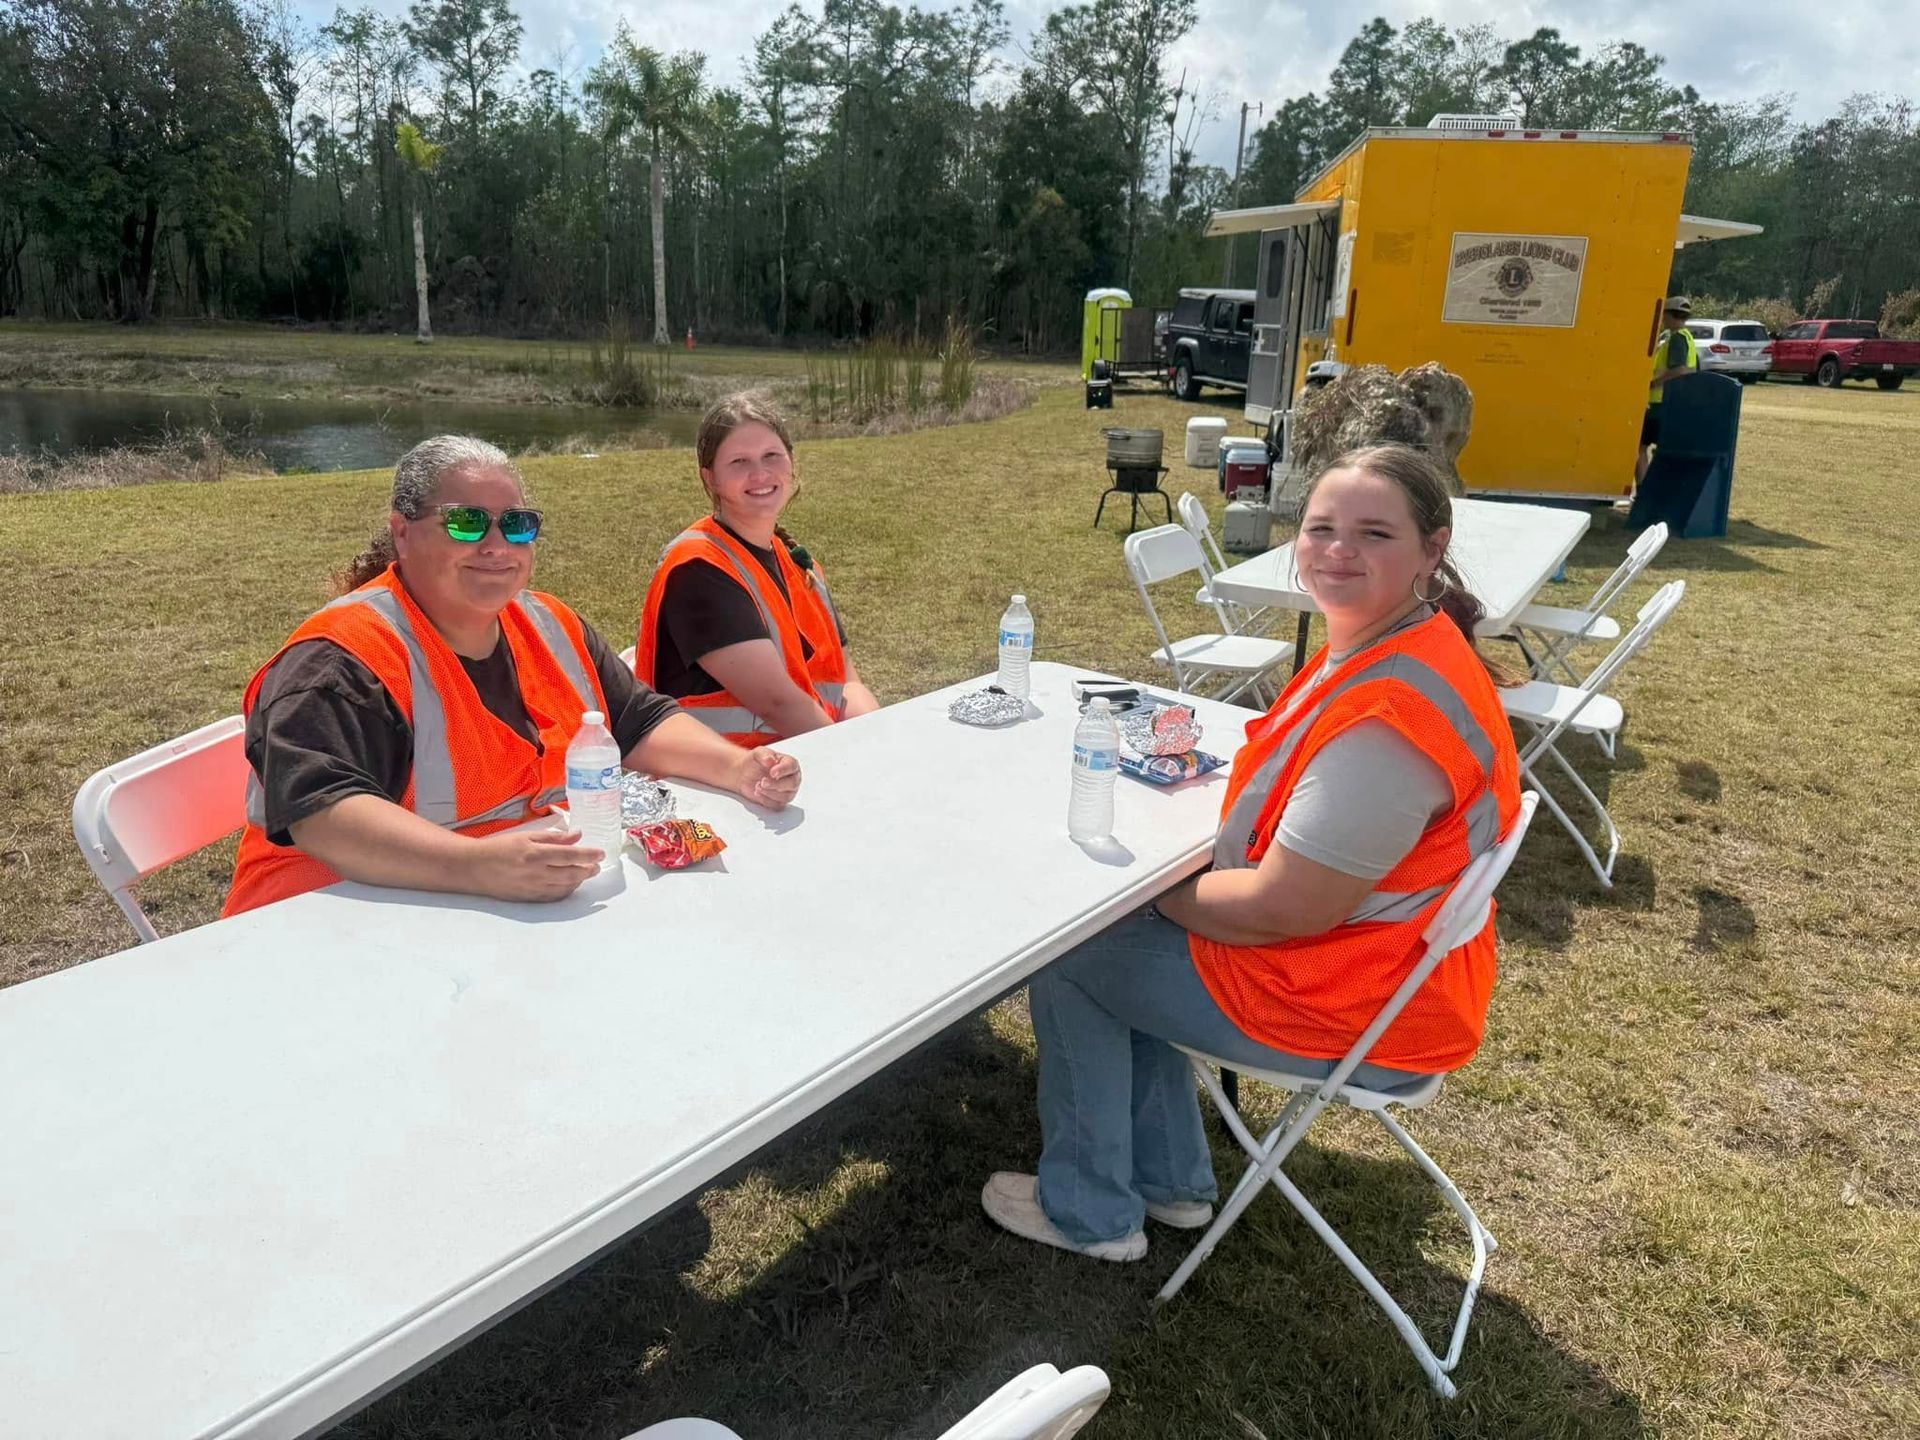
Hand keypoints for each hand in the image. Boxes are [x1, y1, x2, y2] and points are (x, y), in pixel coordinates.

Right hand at [472, 827, 605, 900]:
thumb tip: (577, 834)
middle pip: (572, 874)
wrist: (476, 868)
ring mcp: (534, 888)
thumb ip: (554, 837)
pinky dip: (567, 890)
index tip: (601, 853)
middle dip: (588, 870)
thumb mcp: (527, 836)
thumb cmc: (501, 848)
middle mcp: (537, 873)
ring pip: (566, 887)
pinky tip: (571, 884)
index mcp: (536, 854)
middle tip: (596, 865)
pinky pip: (555, 896)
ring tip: (586, 872)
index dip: (588, 855)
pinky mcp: (530, 898)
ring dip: (579, 880)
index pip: (570, 855)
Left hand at [735, 747, 800, 809]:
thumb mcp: (758, 753)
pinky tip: (758, 793)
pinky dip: (766, 800)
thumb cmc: (755, 762)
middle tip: (763, 781)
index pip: (792, 767)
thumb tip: (771, 761)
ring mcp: (787, 791)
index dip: (783, 770)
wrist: (745, 774)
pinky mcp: (780, 801)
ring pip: (786, 797)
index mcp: (790, 764)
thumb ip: (765, 755)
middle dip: (776, 784)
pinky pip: (777, 805)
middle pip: (792, 784)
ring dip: (770, 793)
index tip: (772, 772)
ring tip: (758, 786)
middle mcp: (792, 778)